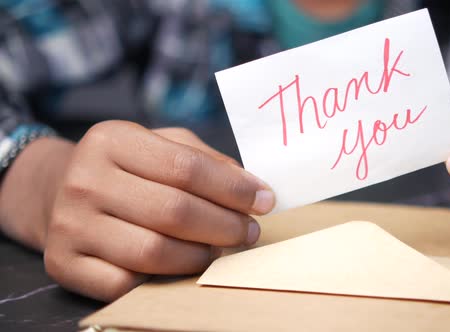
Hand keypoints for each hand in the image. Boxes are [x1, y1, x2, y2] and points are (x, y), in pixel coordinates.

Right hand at [38, 121, 273, 300]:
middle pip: (174, 211)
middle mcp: (84, 180)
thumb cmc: (125, 167)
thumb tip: (253, 189)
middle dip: (225, 226)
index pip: (186, 167)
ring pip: (154, 252)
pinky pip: (126, 283)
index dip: (234, 188)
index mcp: (112, 140)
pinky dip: (163, 279)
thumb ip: (206, 161)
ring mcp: (70, 224)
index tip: (265, 201)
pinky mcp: (64, 263)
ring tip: (220, 250)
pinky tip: (181, 266)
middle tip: (249, 232)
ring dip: (200, 256)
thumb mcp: (161, 144)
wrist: (55, 190)